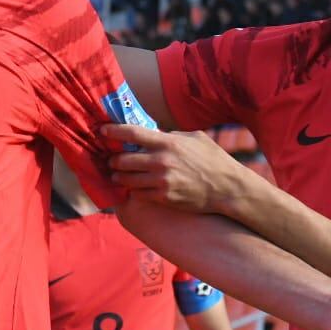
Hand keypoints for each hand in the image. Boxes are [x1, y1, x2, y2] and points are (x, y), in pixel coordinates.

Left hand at [106, 125, 241, 212]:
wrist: (228, 188)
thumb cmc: (213, 159)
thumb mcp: (194, 137)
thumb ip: (171, 135)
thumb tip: (153, 134)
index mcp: (167, 143)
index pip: (131, 133)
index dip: (113, 131)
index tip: (102, 131)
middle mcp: (161, 161)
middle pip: (123, 159)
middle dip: (113, 160)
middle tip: (111, 159)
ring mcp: (161, 181)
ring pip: (126, 179)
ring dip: (118, 177)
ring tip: (117, 175)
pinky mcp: (163, 198)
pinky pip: (138, 194)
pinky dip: (133, 190)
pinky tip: (133, 187)